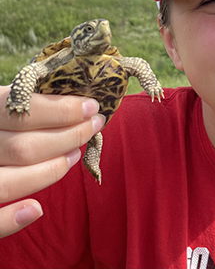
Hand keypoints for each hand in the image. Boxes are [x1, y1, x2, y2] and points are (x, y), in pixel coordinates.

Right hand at [0, 85, 104, 237]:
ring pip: (12, 181)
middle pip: (25, 146)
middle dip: (70, 135)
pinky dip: (11, 219)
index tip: (92, 107)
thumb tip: (74, 105)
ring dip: (52, 170)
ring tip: (76, 153)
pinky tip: (36, 209)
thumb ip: (20, 105)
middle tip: (94, 125)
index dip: (62, 110)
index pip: (22, 111)